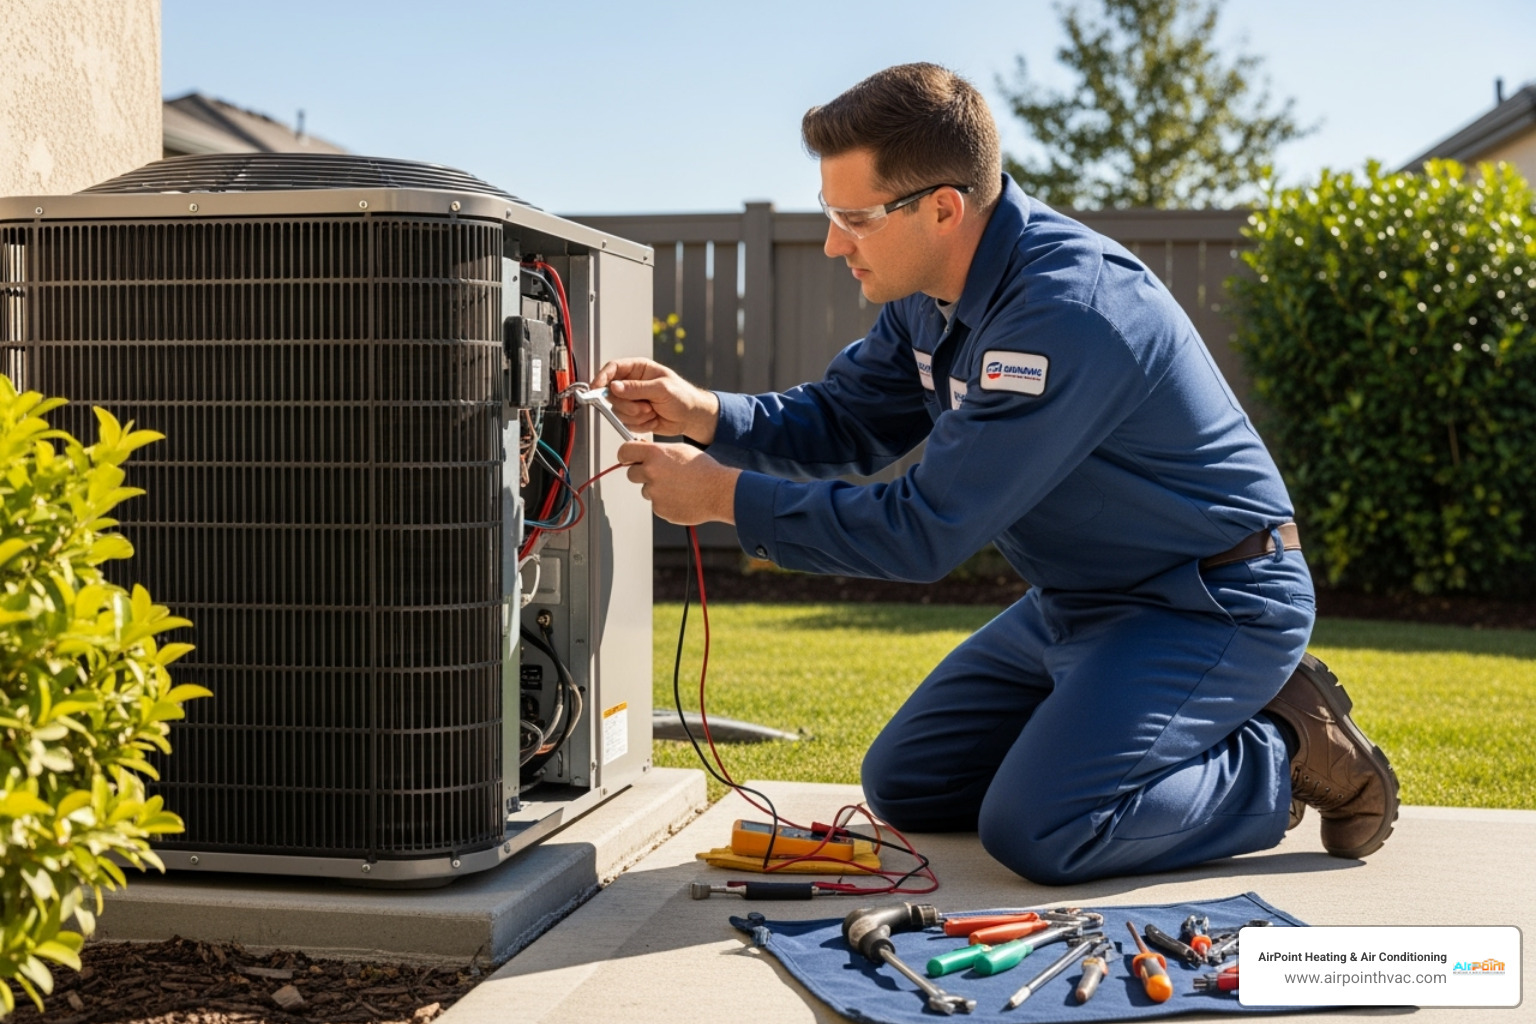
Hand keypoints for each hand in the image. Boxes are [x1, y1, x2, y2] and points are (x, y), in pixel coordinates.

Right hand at [590, 358, 719, 443]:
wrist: (691, 417)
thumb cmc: (683, 396)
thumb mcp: (662, 389)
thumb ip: (637, 388)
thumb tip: (614, 387)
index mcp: (638, 369)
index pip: (613, 369)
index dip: (602, 378)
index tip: (597, 389)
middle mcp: (632, 383)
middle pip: (611, 394)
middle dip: (627, 405)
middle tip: (644, 407)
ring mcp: (632, 400)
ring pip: (618, 410)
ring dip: (636, 416)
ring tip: (653, 412)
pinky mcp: (633, 415)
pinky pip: (626, 422)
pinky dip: (640, 424)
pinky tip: (653, 419)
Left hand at [618, 440, 738, 525]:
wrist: (718, 491)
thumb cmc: (704, 469)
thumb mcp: (680, 450)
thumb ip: (658, 451)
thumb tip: (643, 452)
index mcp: (655, 454)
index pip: (625, 452)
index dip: (625, 455)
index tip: (626, 459)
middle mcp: (651, 473)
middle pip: (632, 473)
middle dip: (642, 473)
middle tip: (661, 474)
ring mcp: (654, 493)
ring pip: (646, 490)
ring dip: (656, 489)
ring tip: (678, 486)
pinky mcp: (660, 509)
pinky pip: (657, 504)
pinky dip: (666, 502)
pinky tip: (681, 496)